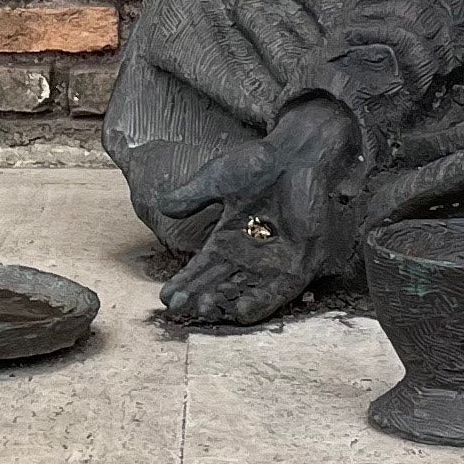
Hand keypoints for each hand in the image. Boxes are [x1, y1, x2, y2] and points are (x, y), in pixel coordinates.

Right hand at [156, 98, 359, 324]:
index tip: (166, 297)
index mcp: (228, 240)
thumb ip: (192, 196)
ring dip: (225, 303)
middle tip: (179, 307)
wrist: (295, 152)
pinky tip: (240, 311)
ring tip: (202, 309)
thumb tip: (163, 208)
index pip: (202, 269)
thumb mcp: (217, 180)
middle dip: (200, 297)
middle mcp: (249, 257)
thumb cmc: (258, 163)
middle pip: (221, 285)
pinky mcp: (300, 262)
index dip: (185, 284)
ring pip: (246, 291)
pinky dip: (262, 302)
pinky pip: (280, 290)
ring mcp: (275, 261)